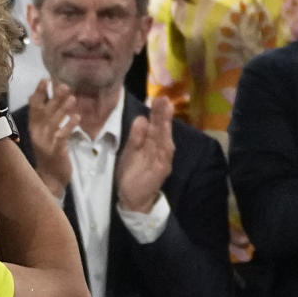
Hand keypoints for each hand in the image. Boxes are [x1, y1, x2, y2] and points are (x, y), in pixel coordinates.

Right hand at [26, 80, 77, 197]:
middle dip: (54, 97)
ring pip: (53, 123)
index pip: (34, 106)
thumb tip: (52, 96)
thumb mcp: (45, 134)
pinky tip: (77, 117)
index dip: (39, 92)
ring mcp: (46, 143)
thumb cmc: (49, 153)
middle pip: (44, 111)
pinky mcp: (56, 152)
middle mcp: (37, 133)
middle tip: (63, 84)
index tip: (46, 79)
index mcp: (33, 127)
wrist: (50, 179)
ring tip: (72, 98)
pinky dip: (69, 126)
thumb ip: (47, 117)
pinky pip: (62, 136)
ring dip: (63, 109)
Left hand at [116, 97, 174, 212]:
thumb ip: (136, 137)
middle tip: (163, 99)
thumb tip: (142, 119)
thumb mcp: (131, 151)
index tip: (159, 98)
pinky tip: (166, 138)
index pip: (155, 125)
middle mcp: (160, 150)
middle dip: (163, 114)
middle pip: (161, 129)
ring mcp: (162, 160)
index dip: (157, 113)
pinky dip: (165, 147)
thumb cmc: (132, 173)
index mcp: (152, 144)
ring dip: (165, 126)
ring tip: (166, 112)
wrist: (132, 198)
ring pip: (164, 140)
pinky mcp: (161, 171)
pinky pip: (164, 157)